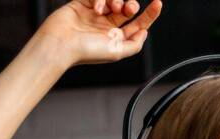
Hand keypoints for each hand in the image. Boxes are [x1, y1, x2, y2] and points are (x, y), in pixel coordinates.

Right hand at [40, 0, 161, 66]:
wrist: (61, 44)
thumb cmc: (85, 52)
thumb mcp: (117, 52)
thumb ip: (134, 44)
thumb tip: (145, 32)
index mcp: (115, 39)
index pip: (137, 24)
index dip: (149, 14)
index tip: (158, 4)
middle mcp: (106, 26)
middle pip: (127, 9)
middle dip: (131, 5)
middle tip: (128, 8)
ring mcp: (95, 14)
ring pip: (114, 0)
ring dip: (117, 0)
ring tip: (111, 7)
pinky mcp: (83, 4)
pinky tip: (96, 7)